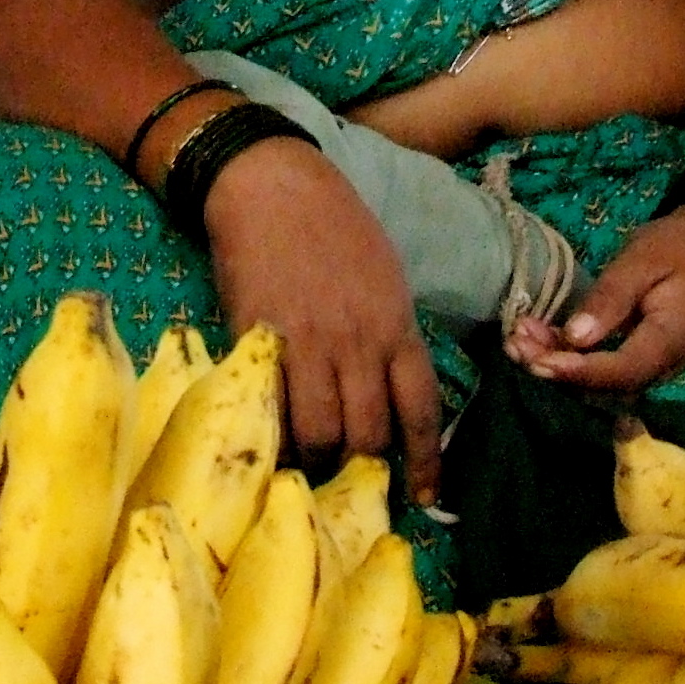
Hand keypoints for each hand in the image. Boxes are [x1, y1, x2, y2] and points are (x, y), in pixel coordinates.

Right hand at [202, 138, 444, 501]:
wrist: (272, 187)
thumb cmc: (334, 226)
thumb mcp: (383, 277)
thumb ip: (389, 334)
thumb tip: (387, 388)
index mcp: (395, 325)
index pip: (421, 410)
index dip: (424, 462)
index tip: (424, 496)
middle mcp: (358, 342)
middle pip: (367, 434)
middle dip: (358, 465)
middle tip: (344, 472)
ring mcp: (308, 344)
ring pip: (320, 432)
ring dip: (313, 455)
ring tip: (304, 456)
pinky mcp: (260, 341)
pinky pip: (272, 407)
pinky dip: (274, 431)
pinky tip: (271, 437)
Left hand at [505, 207, 684, 391]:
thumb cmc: (676, 245)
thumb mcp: (640, 261)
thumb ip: (610, 299)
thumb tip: (575, 338)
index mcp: (674, 338)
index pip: (623, 370)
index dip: (578, 371)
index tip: (537, 362)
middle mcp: (669, 362)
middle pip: (610, 384)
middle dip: (560, 371)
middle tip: (516, 348)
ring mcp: (659, 362)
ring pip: (604, 379)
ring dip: (560, 364)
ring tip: (518, 341)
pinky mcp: (645, 354)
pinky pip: (608, 366)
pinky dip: (572, 356)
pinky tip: (538, 337)